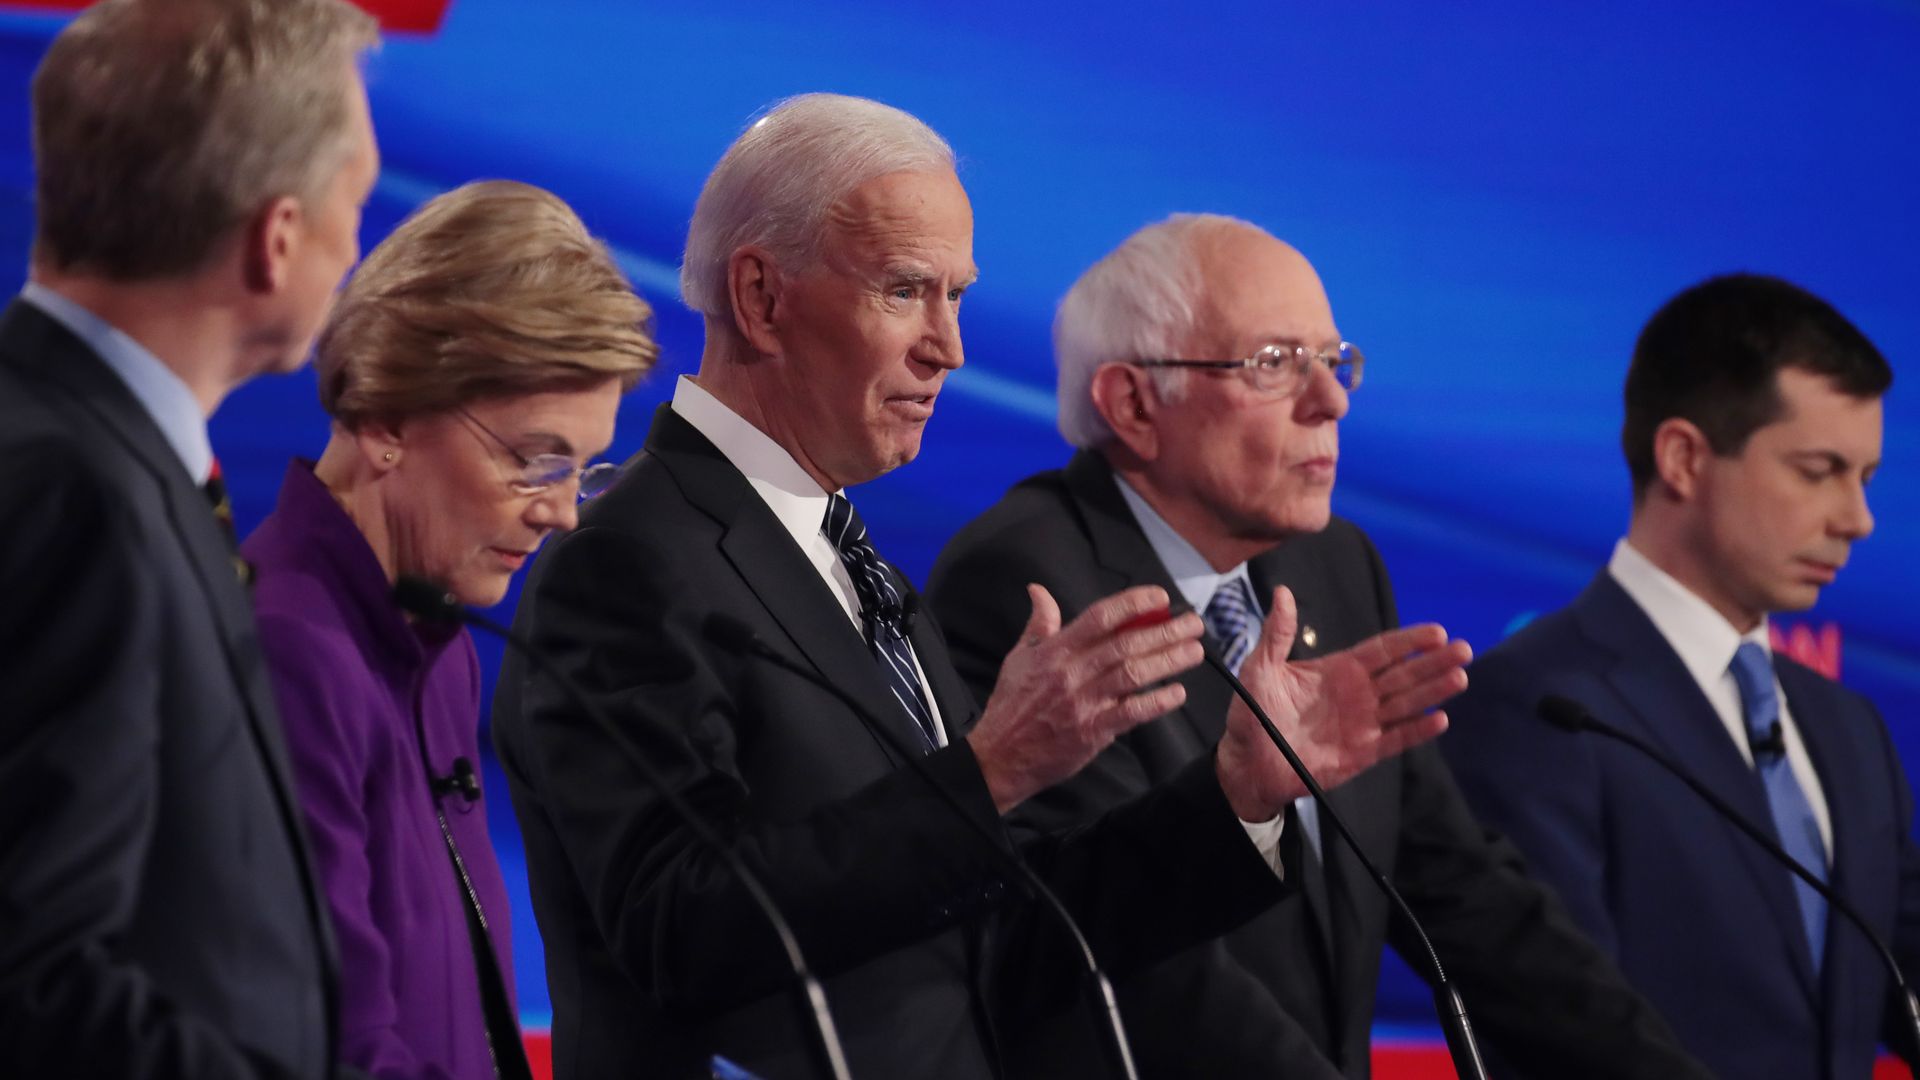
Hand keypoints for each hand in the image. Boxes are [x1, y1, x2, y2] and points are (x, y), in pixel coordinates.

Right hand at [968, 584, 1204, 812]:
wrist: (998, 757)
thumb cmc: (1011, 707)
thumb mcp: (1019, 658)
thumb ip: (1038, 624)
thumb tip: (1038, 591)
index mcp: (1054, 651)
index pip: (1099, 616)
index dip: (1133, 603)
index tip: (1159, 597)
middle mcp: (1070, 673)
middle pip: (1125, 643)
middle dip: (1164, 630)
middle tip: (1193, 624)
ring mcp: (1082, 703)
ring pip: (1133, 674)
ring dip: (1168, 660)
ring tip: (1194, 651)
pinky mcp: (1091, 732)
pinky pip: (1131, 714)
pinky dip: (1156, 702)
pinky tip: (1177, 693)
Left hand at [1215, 586, 1469, 822]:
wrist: (1247, 764)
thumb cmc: (1252, 714)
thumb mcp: (1259, 668)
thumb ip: (1276, 634)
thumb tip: (1281, 593)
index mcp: (1339, 669)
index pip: (1383, 649)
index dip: (1410, 640)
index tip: (1437, 631)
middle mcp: (1358, 694)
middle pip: (1404, 673)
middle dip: (1433, 662)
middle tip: (1463, 649)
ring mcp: (1363, 723)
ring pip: (1406, 703)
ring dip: (1433, 691)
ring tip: (1459, 677)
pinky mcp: (1362, 753)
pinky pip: (1395, 739)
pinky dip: (1417, 730)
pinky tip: (1439, 719)